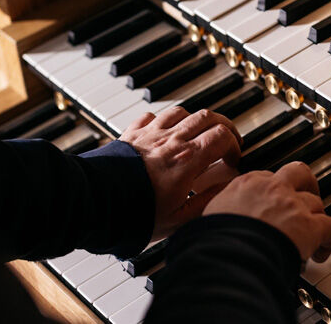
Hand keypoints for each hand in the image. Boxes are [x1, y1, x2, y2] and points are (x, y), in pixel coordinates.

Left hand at [120, 107, 241, 239]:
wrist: (96, 204)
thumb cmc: (134, 214)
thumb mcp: (179, 219)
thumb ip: (207, 202)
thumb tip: (225, 190)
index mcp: (187, 159)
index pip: (222, 136)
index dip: (234, 145)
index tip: (232, 159)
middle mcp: (171, 140)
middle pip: (207, 117)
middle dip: (222, 126)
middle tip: (225, 141)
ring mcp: (150, 134)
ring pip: (182, 111)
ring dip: (195, 120)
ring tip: (197, 134)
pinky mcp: (132, 134)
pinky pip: (152, 115)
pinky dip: (164, 120)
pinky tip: (164, 132)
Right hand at [203, 162, 330, 261]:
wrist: (231, 251)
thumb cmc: (218, 238)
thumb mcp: (211, 213)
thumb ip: (221, 210)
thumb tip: (214, 221)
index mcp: (248, 183)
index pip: (267, 177)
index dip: (274, 189)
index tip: (273, 199)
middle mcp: (273, 188)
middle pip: (299, 173)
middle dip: (306, 183)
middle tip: (306, 195)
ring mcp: (293, 205)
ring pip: (315, 201)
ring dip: (315, 216)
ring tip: (312, 232)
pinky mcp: (309, 225)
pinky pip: (329, 227)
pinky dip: (328, 240)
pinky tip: (321, 252)